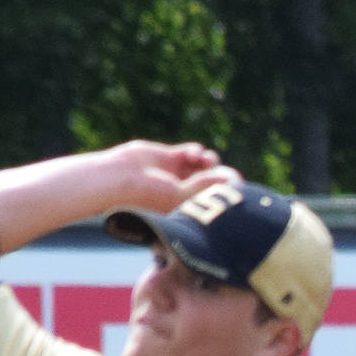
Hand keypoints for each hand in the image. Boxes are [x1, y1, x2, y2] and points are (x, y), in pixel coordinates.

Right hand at [113, 140, 239, 212]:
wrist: (121, 177)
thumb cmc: (150, 194)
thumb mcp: (180, 195)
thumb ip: (204, 185)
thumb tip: (227, 179)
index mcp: (190, 206)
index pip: (215, 198)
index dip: (226, 191)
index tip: (234, 187)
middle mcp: (185, 190)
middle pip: (213, 179)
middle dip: (220, 174)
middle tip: (225, 173)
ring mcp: (178, 172)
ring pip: (204, 164)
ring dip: (209, 160)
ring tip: (203, 161)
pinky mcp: (170, 156)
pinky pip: (191, 150)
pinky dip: (196, 150)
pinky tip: (191, 154)